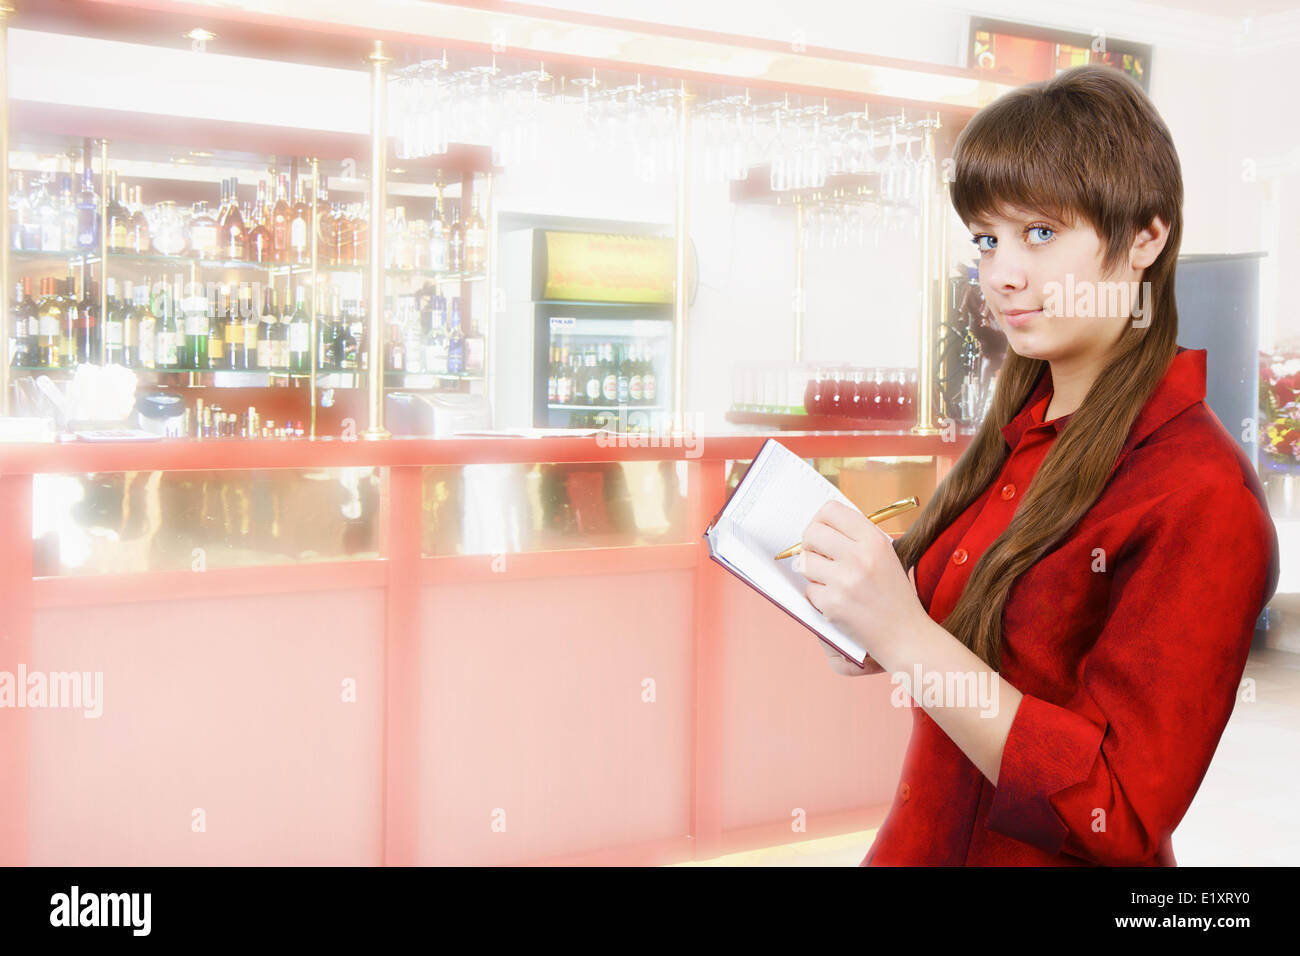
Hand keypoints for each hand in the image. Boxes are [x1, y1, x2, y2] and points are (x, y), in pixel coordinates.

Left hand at [798, 501, 924, 670]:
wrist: (905, 635)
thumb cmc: (893, 594)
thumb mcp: (885, 556)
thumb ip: (856, 538)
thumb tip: (818, 525)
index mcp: (874, 540)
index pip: (831, 510)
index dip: (820, 519)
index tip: (821, 531)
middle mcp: (859, 557)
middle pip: (811, 533)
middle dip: (809, 545)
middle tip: (817, 556)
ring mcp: (844, 581)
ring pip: (804, 562)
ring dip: (811, 572)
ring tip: (831, 580)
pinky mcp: (833, 604)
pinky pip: (809, 590)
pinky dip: (818, 596)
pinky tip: (838, 601)